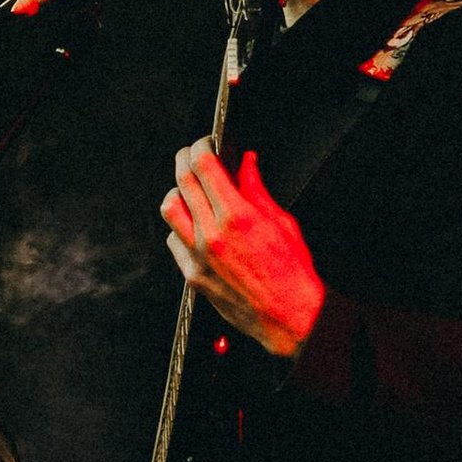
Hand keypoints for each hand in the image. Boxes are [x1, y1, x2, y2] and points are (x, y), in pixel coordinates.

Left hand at [161, 139, 326, 356]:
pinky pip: (174, 240)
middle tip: (193, 155)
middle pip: (181, 181)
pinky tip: (197, 225)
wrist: (290, 318)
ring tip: (193, 191)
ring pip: (169, 209)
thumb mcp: (282, 222)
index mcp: (236, 215)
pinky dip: (181, 226)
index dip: (201, 146)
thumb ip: (257, 189)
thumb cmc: (293, 273)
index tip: (206, 143)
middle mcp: (211, 233)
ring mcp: (198, 256)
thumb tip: (246, 163)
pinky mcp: (193, 275)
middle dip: (185, 159)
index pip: (203, 165)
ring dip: (178, 192)